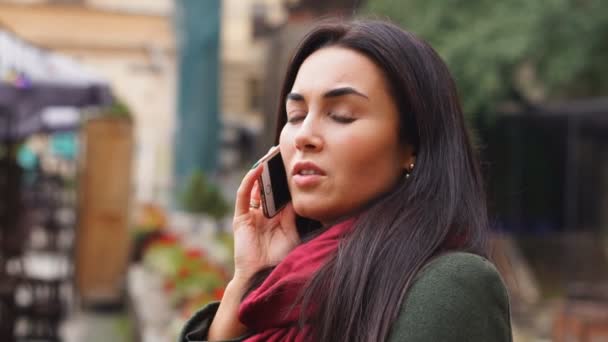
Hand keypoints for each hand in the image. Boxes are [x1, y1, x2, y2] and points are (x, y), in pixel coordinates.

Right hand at [231, 147, 299, 281]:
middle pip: (267, 186)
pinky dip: (249, 182)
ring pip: (255, 188)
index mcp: (275, 217)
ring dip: (261, 171)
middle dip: (272, 169)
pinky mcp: (241, 217)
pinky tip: (257, 170)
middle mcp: (263, 213)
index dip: (284, 178)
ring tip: (269, 156)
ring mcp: (251, 215)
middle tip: (279, 151)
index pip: (279, 192)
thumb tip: (297, 194)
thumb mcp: (291, 232)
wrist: (264, 273)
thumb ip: (292, 213)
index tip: (292, 163)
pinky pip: (243, 196)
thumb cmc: (279, 257)